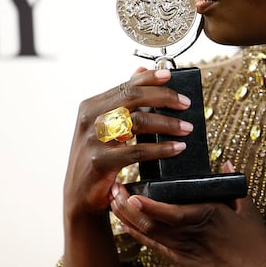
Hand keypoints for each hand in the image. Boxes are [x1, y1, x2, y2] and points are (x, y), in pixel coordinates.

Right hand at [63, 68, 193, 222]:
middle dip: (164, 97)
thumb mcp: (103, 126)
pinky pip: (138, 151)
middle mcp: (90, 119)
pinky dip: (162, 148)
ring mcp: (94, 140)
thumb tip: (140, 71)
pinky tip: (177, 148)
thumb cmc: (96, 159)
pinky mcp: (101, 162)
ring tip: (186, 128)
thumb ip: (120, 100)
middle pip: (133, 97)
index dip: (149, 78)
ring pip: (138, 122)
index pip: (125, 85)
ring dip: (168, 124)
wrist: (79, 196)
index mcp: (91, 106)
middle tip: (185, 104)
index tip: (170, 76)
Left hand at [110, 162, 265, 266]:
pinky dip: (137, 234)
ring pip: (148, 235)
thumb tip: (226, 163)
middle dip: (127, 206)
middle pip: (151, 222)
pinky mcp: (182, 263)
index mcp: (208, 216)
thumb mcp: (248, 211)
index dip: (149, 205)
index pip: (172, 212)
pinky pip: (154, 247)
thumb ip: (232, 186)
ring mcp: (184, 251)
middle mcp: (191, 234)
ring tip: (112, 202)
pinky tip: (124, 223)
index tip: (132, 193)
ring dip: (127, 218)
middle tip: (113, 189)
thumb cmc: (255, 247)